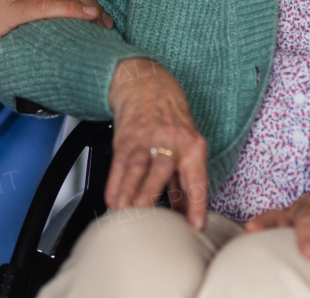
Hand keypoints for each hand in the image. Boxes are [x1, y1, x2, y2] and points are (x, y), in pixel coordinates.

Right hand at [106, 59, 208, 228]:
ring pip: (138, 169)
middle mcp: (170, 141)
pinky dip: (115, 183)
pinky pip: (120, 164)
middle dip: (153, 197)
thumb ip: (184, 179)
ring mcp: (147, 138)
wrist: (148, 84)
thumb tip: (185, 212)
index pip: (196, 178)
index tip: (196, 225)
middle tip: (148, 220)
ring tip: (125, 213)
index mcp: (192, 146)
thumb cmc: (171, 117)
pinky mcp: (127, 137)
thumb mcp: (187, 145)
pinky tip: (112, 199)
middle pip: (161, 172)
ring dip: (130, 193)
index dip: (196, 203)